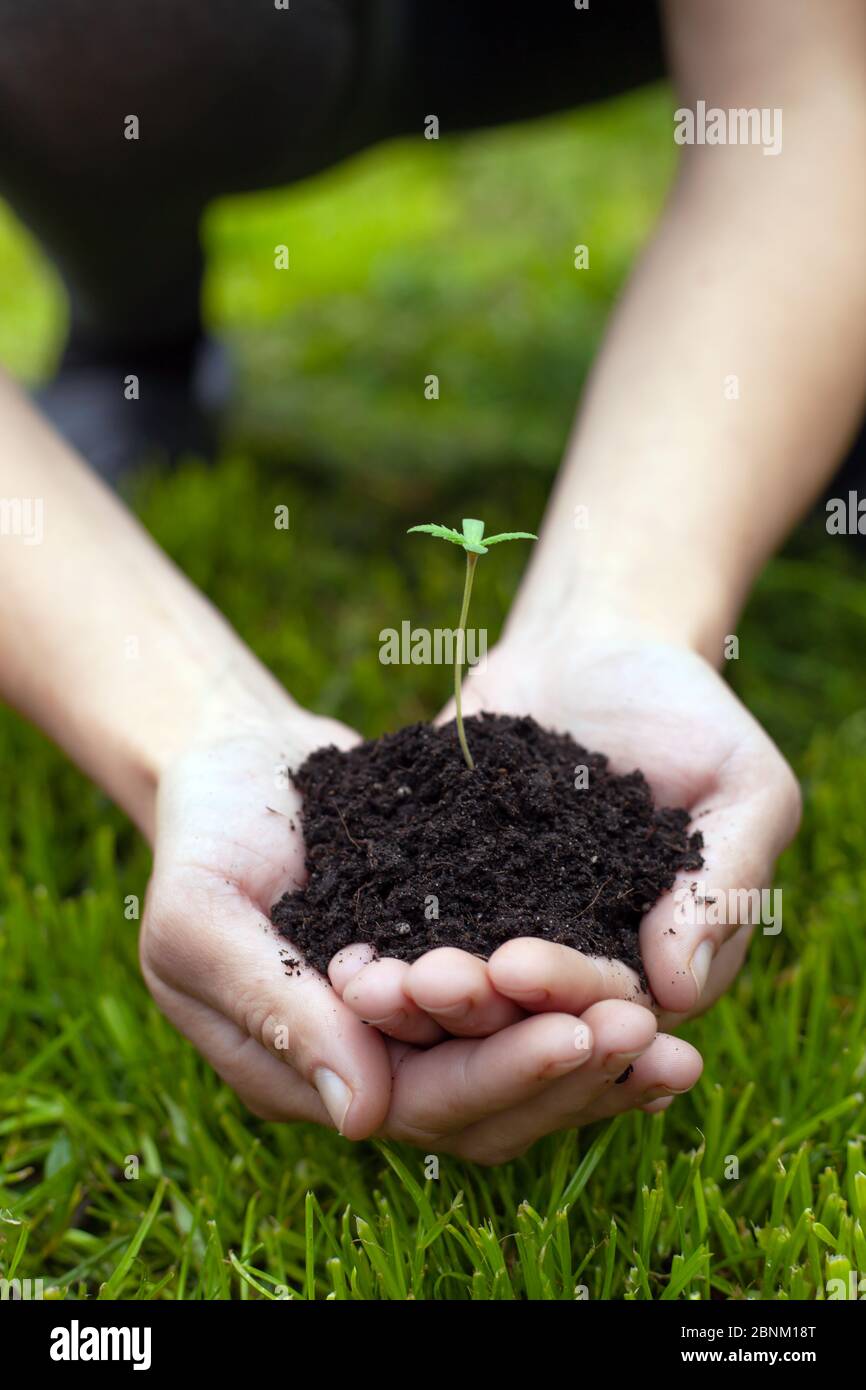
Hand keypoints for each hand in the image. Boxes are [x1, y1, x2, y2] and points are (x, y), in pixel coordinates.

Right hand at [140, 689, 700, 1161]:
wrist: (235, 763)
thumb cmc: (201, 836)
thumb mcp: (201, 919)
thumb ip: (271, 1009)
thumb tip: (363, 1119)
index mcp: (306, 1072)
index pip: (419, 1104)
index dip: (501, 1076)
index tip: (579, 1037)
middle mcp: (371, 1064)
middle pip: (486, 1102)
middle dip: (568, 1072)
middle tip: (651, 1036)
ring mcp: (415, 1022)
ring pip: (514, 1062)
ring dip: (591, 1052)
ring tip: (673, 1029)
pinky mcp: (451, 963)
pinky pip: (523, 1003)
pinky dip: (579, 1002)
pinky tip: (645, 984)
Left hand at [333, 633, 798, 1047]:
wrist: (594, 648)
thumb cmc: (689, 710)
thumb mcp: (743, 783)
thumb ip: (726, 881)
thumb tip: (680, 984)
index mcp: (653, 962)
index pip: (611, 1003)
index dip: (564, 990)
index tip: (515, 966)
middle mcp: (575, 964)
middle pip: (523, 1016)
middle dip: (473, 1007)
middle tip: (420, 984)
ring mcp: (503, 936)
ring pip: (459, 994)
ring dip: (412, 1000)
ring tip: (364, 981)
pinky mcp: (444, 900)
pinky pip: (408, 937)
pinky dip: (376, 949)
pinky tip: (336, 951)